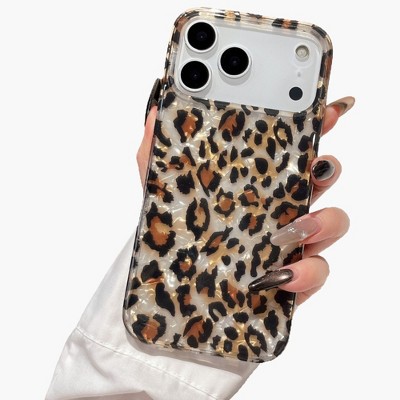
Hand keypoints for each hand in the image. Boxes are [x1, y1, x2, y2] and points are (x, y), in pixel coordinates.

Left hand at [136, 97, 353, 304]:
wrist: (175, 290)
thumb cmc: (174, 236)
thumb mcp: (161, 192)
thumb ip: (156, 154)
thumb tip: (155, 113)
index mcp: (254, 183)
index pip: (290, 149)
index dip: (312, 127)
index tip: (324, 111)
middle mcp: (279, 208)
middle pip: (321, 180)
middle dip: (328, 168)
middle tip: (316, 167)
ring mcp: (290, 244)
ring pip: (332, 223)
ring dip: (326, 220)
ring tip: (297, 227)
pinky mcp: (292, 279)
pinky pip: (317, 271)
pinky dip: (307, 271)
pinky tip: (280, 274)